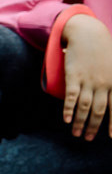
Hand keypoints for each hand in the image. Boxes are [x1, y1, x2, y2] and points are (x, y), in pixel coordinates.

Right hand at [62, 14, 111, 139]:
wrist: (88, 34)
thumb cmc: (103, 50)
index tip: (111, 137)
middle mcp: (103, 84)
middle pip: (99, 111)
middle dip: (94, 127)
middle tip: (88, 139)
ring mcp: (88, 81)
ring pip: (85, 107)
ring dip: (80, 123)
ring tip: (76, 134)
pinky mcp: (74, 76)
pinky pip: (71, 96)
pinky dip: (68, 109)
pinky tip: (66, 120)